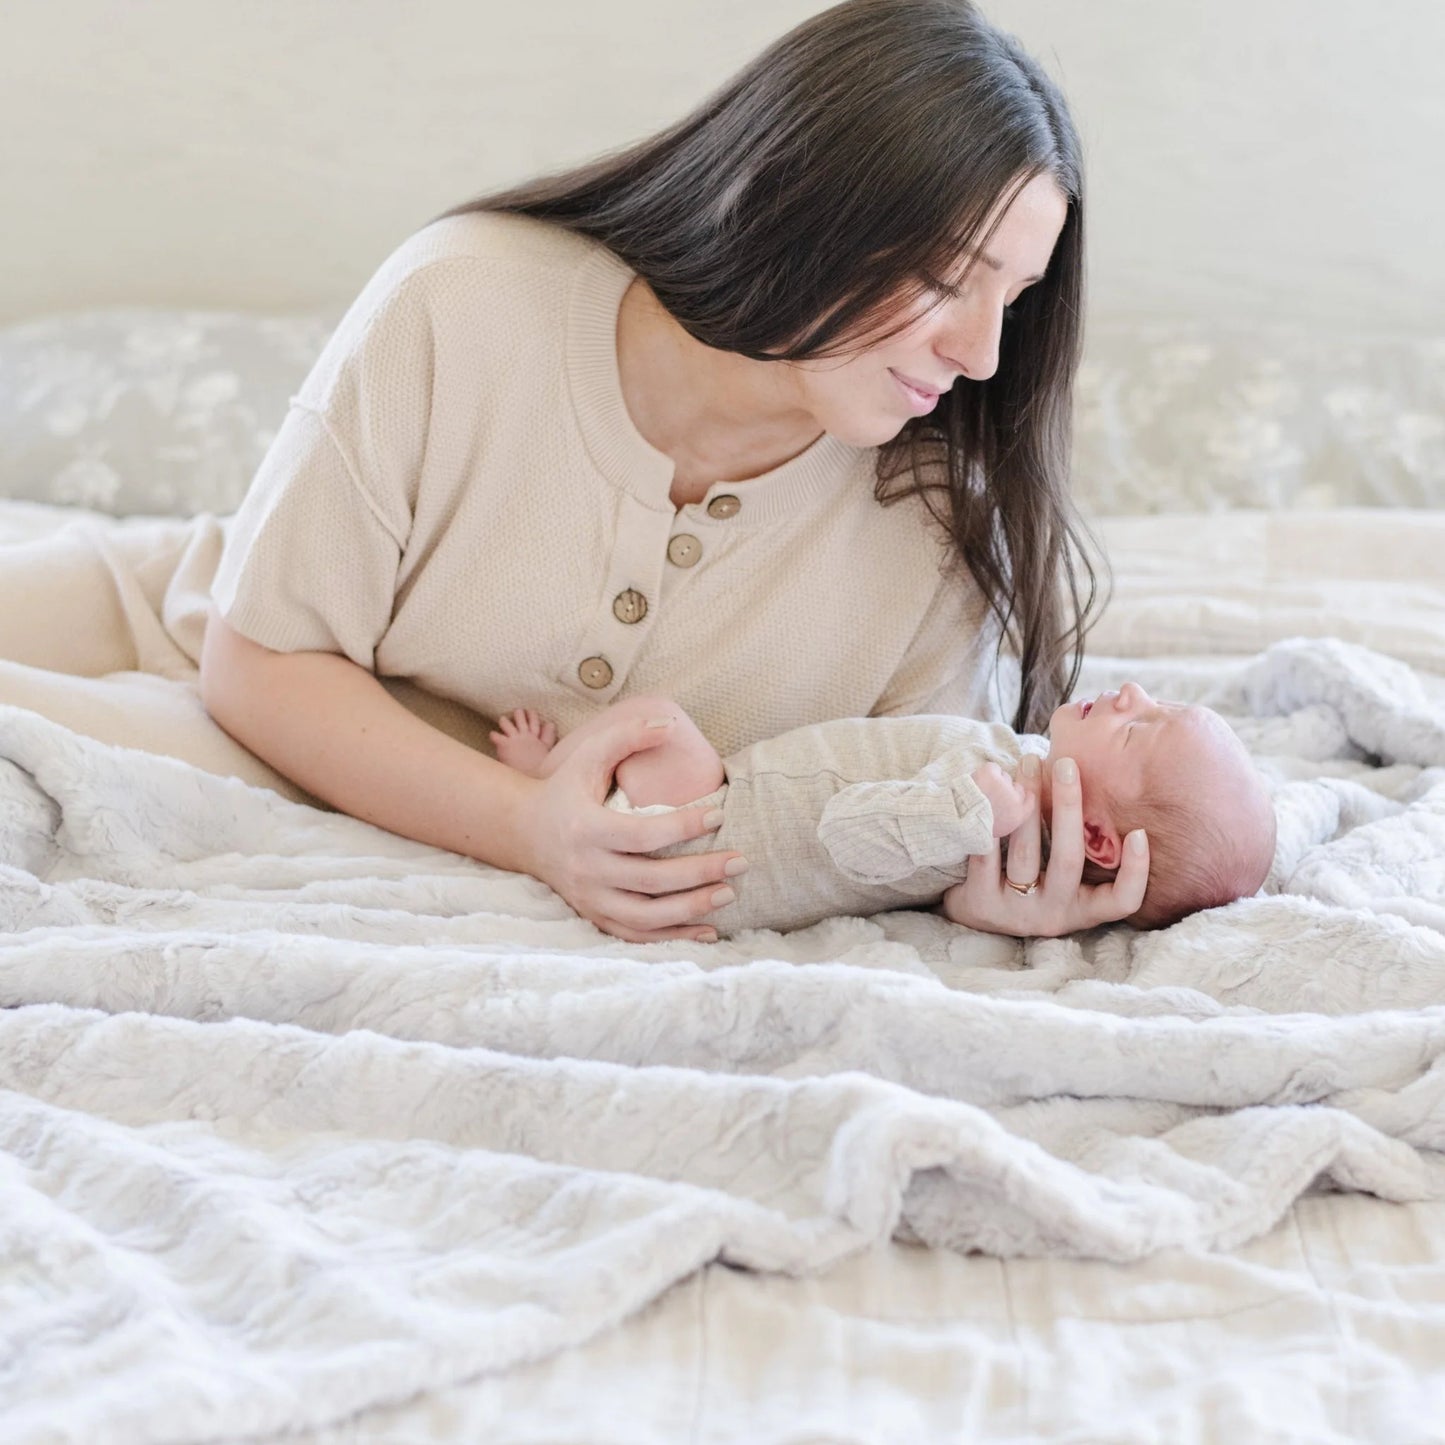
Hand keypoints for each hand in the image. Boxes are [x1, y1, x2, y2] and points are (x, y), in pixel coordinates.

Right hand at [513, 710, 742, 943]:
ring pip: (646, 916)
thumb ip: (626, 734)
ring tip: (729, 893)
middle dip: (700, 873)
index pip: (641, 835)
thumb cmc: (564, 788)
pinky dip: (673, 937)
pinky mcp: (594, 916)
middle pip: (650, 880)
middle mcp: (586, 869)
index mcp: (585, 829)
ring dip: (691, 909)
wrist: (523, 832)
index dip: (682, 826)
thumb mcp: (587, 756)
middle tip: (740, 861)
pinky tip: (708, 930)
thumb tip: (668, 722)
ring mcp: (589, 898)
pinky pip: (637, 935)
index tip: (719, 814)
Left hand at [941, 755, 1148, 936]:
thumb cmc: (1032, 876)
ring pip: (1026, 852)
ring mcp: (1016, 912)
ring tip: (1027, 763)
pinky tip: (994, 789)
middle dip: (1069, 807)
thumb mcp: (1060, 869)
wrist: (976, 910)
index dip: (1135, 871)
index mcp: (1082, 908)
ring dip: (1028, 802)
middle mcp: (1053, 914)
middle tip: (1066, 764)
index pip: (1122, 901)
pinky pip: (988, 854)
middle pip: (1068, 860)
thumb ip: (1081, 839)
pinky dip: (992, 819)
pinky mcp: (982, 903)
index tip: (1140, 832)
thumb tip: (1091, 773)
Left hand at [970, 761, 1033, 838]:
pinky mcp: (992, 775)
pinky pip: (995, 768)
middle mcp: (1016, 801)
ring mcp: (1004, 786)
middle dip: (1005, 790)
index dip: (1020, 796)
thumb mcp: (999, 830)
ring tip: (982, 791)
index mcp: (1019, 816)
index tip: (1012, 796)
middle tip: (989, 797)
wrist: (959, 820)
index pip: (1030, 799)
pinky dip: (989, 772)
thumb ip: (1011, 816)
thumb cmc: (976, 826)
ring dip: (996, 781)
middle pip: (1018, 787)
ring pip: (1005, 777)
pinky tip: (981, 780)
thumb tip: (1020, 799)